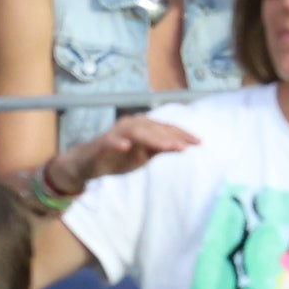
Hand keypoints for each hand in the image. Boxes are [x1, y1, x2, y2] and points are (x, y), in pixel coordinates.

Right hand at [37, 112, 201, 200]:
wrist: (89, 164)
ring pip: (137, 132)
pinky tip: (126, 147)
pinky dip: (119, 143)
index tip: (199, 143)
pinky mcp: (103, 143)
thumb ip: (160, 149)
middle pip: (155, 129)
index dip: (182, 134)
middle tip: (187, 147)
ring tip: (168, 147)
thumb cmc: (119, 158)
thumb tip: (182, 146)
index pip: (166, 129)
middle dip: (172, 137)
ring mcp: (117, 132)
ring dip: (153, 139)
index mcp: (143, 127)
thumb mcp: (143, 155)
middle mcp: (132, 125)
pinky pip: (112, 141)